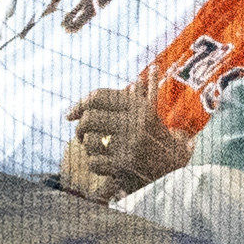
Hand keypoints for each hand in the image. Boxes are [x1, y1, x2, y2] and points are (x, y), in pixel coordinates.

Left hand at [58, 86, 188, 201]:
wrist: (173, 168)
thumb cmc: (155, 138)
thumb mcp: (149, 113)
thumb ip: (139, 95)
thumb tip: (143, 75)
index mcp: (140, 106)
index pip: (98, 96)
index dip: (79, 105)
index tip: (70, 115)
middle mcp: (136, 123)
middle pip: (88, 118)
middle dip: (80, 129)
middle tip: (82, 136)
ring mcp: (130, 145)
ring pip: (88, 141)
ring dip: (88, 148)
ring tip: (97, 149)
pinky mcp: (124, 165)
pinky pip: (92, 162)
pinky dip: (96, 165)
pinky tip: (107, 165)